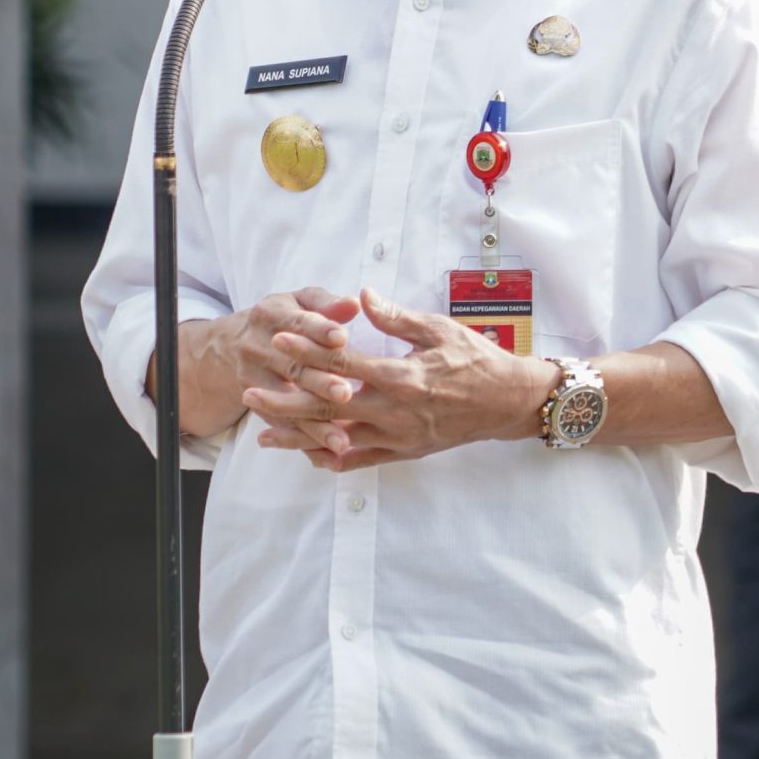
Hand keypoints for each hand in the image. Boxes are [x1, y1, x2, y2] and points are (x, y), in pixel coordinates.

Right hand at [170, 287, 363, 440]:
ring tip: (342, 440)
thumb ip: (325, 304)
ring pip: (288, 404)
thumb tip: (354, 303)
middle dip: (319, 382)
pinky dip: (306, 445)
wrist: (230, 345)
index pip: (298, 322)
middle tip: (346, 393)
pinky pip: (283, 428)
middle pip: (293, 367)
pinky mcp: (258, 406)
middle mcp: (257, 348)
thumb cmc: (282, 319)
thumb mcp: (297, 302)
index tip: (342, 338)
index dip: (320, 330)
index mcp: (271, 315)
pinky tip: (330, 459)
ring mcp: (254, 380)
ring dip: (314, 425)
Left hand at [244, 289, 548, 470]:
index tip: (277, 338)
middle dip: (286, 402)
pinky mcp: (405, 451)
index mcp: (402, 376)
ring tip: (264, 436)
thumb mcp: (439, 330)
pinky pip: (361, 460)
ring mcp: (399, 436)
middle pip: (329, 408)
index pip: (343, 364)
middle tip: (250, 394)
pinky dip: (333, 458)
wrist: (508, 402)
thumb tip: (361, 297)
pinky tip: (307, 455)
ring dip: (299, 438)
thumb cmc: (476, 360)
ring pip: (338, 440)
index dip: (307, 351)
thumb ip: (396, 317)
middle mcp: (395, 411)